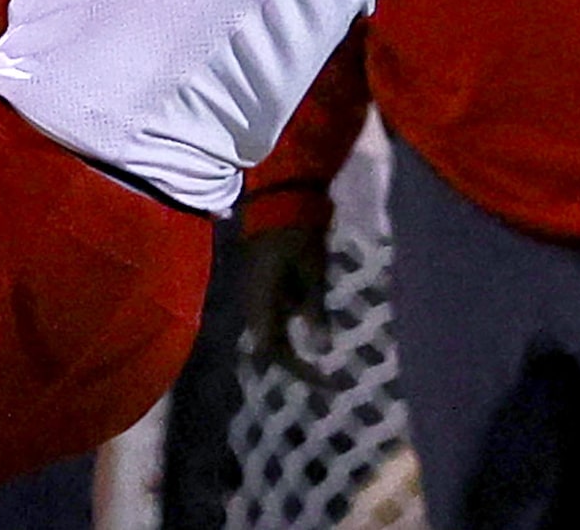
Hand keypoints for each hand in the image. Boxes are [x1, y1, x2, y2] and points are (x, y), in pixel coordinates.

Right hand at [240, 223, 332, 385]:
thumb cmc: (297, 233)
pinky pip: (270, 311)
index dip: (300, 371)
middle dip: (296, 362)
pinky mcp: (257, 279)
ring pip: (268, 328)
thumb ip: (314, 311)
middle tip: (326, 375)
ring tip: (321, 351)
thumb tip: (322, 349)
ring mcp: (251, 289)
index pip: (274, 351)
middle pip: (268, 345)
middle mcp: (251, 300)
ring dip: (290, 343)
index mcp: (261, 301)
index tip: (328, 382)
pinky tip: (307, 319)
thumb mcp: (312, 272)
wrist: (276, 196)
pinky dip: (287, 322)